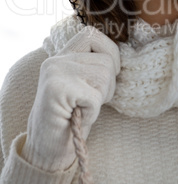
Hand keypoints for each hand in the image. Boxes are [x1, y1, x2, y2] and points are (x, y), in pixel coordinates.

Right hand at [22, 26, 119, 171]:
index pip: (92, 35)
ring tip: (83, 108)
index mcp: (63, 55)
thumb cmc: (72, 116)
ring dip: (100, 99)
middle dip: (108, 84)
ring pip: (104, 76)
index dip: (110, 51)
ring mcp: (55, 73)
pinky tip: (78, 117)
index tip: (110, 73)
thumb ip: (94, 64)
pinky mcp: (57, 90)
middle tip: (92, 100)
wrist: (47, 148)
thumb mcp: (84, 84)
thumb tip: (124, 52)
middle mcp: (57, 60)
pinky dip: (92, 113)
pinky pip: (94, 98)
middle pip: (106, 60)